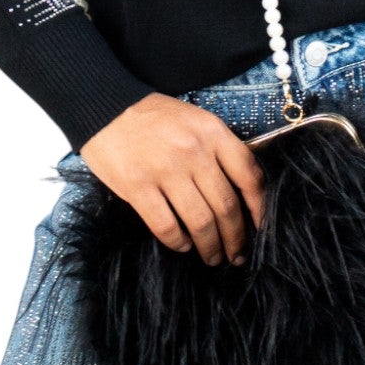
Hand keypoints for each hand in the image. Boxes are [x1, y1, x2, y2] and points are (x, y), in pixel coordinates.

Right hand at [79, 94, 267, 267]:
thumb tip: (239, 193)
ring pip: (200, 222)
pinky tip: (183, 245)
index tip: (259, 228)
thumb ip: (218, 149)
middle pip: (226, 206)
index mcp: (212, 132)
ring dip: (211, 246)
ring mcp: (166, 170)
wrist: (105, 107)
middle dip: (236, 238)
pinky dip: (178, 242)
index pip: (249, 176)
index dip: (259, 208)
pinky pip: (166, 225)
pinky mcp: (138, 186)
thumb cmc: (153, 117)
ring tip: (213, 257)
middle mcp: (194, 151)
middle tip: (236, 254)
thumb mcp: (195, 120)